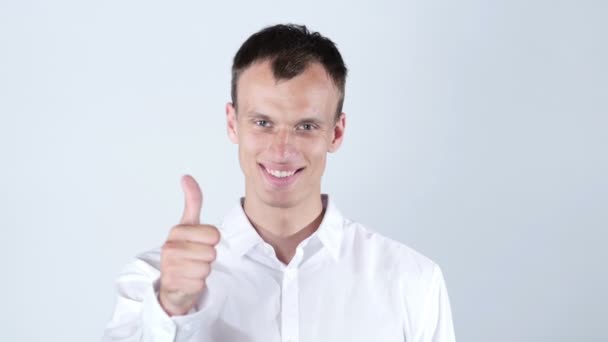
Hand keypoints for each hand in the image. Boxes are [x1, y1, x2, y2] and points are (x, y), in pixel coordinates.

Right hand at [159, 175, 220, 315]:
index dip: (212, 241)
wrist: (172, 282)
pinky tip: (188, 281)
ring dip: (203, 271)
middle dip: (208, 257)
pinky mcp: (174, 285)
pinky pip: (200, 283)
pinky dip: (198, 284)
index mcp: (176, 232)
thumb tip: (186, 177)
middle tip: (196, 258)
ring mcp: (169, 267)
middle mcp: (169, 248)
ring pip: (207, 268)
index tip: (200, 242)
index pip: (214, 234)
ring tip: (191, 269)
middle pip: (212, 252)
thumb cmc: (183, 251)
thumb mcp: (189, 225)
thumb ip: (192, 202)